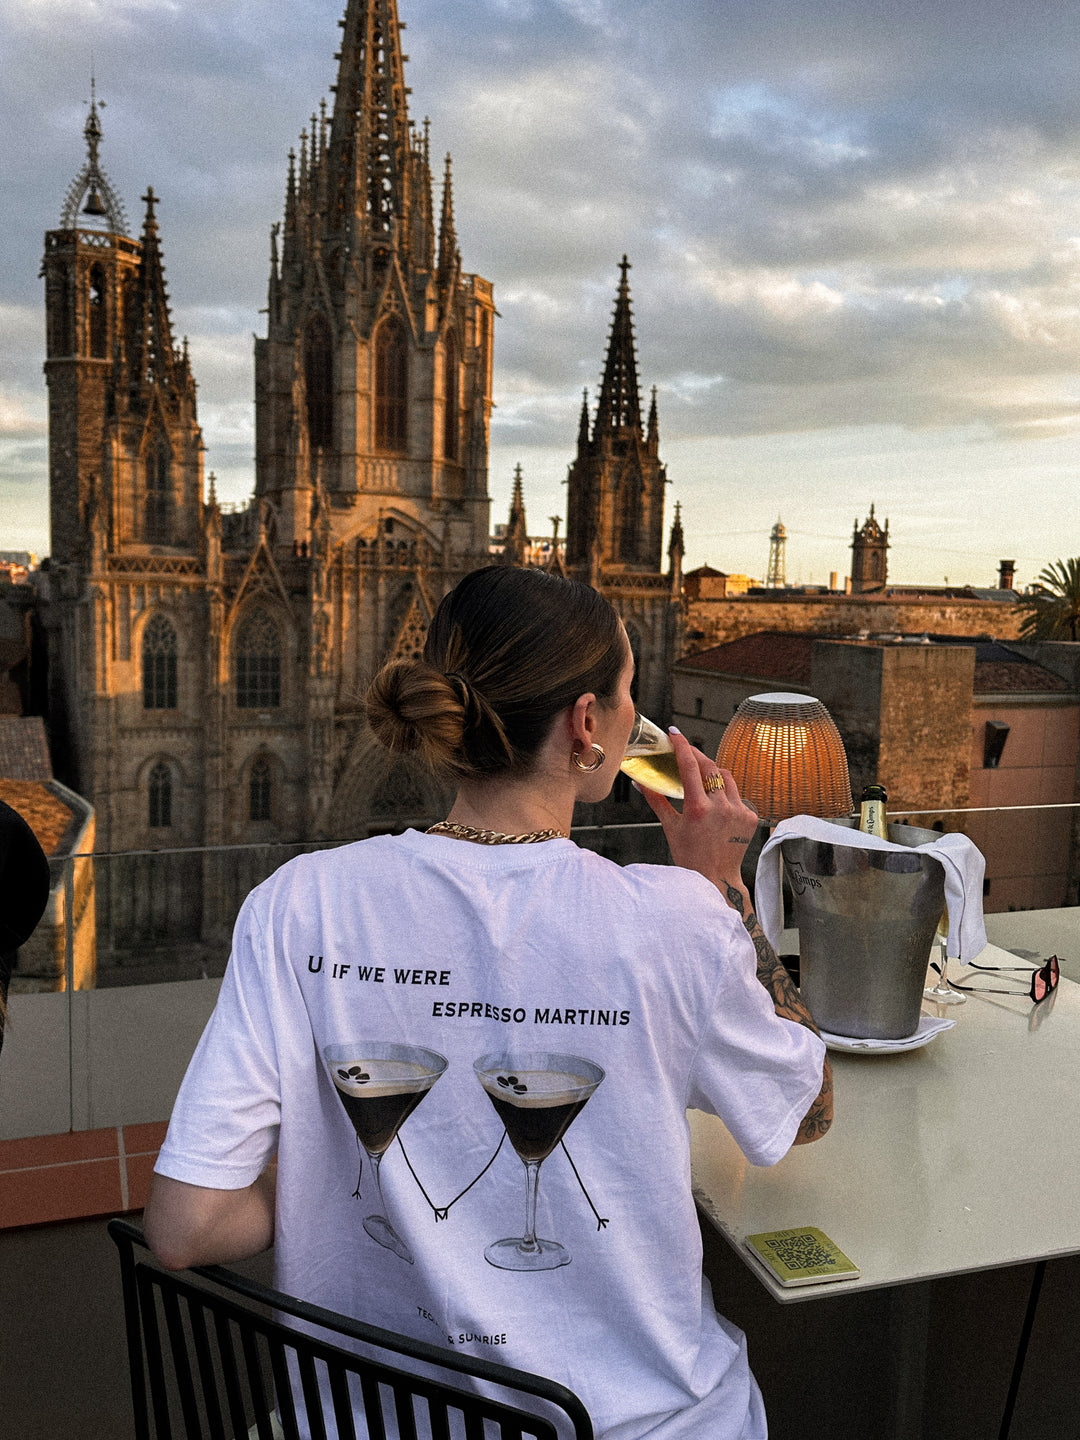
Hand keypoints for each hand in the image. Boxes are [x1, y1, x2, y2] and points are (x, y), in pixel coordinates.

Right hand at [636, 729, 760, 904]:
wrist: (717, 879)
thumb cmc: (690, 856)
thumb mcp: (670, 827)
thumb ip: (657, 800)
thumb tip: (640, 782)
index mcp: (698, 808)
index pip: (689, 766)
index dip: (682, 745)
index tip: (675, 733)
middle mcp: (720, 807)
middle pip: (709, 766)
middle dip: (697, 755)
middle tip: (686, 751)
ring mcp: (738, 811)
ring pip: (726, 777)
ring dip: (713, 773)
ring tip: (702, 779)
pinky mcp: (750, 817)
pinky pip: (736, 794)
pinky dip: (725, 794)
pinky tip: (716, 804)